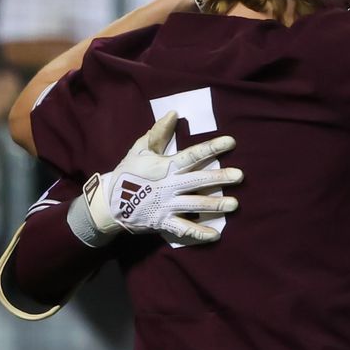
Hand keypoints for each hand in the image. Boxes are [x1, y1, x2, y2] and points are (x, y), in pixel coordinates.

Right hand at [81, 111, 243, 244]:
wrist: (108, 203)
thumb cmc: (128, 173)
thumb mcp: (140, 150)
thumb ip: (158, 133)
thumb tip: (174, 113)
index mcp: (166, 166)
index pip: (192, 155)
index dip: (212, 147)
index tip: (231, 142)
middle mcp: (169, 186)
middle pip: (198, 181)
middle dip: (220, 178)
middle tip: (240, 176)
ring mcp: (167, 205)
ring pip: (195, 205)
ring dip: (215, 205)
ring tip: (234, 204)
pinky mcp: (163, 222)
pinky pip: (184, 229)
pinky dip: (199, 233)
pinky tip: (216, 235)